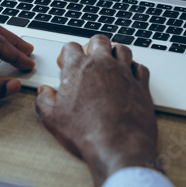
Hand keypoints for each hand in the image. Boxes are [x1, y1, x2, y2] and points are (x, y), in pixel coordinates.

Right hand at [35, 36, 158, 186]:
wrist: (119, 146)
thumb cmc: (85, 132)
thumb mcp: (52, 119)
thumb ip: (44, 100)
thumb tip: (43, 92)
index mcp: (78, 68)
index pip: (70, 47)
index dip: (66, 55)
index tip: (65, 64)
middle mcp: (102, 64)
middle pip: (99, 40)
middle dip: (93, 46)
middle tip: (90, 58)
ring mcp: (124, 72)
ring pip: (122, 49)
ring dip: (115, 53)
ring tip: (110, 64)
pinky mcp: (141, 84)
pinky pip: (140, 67)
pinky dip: (134, 68)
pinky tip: (129, 76)